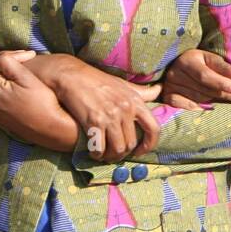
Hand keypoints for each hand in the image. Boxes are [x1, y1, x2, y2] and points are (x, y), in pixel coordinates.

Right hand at [22, 53, 160, 160]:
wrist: (71, 75)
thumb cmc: (97, 80)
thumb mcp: (123, 84)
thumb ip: (142, 91)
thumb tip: (159, 90)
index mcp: (136, 101)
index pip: (154, 128)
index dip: (150, 145)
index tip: (140, 151)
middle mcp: (126, 109)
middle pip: (131, 143)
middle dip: (123, 153)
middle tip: (114, 154)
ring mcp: (110, 116)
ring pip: (117, 149)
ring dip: (110, 157)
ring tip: (104, 155)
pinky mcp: (93, 121)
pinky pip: (99, 147)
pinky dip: (97, 154)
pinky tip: (93, 152)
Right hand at [160, 49, 230, 110]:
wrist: (174, 64)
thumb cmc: (197, 61)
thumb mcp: (209, 58)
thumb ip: (223, 66)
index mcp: (188, 60)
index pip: (206, 76)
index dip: (224, 84)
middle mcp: (175, 73)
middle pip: (204, 89)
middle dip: (226, 94)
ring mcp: (170, 85)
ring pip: (197, 98)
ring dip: (215, 101)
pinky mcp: (166, 95)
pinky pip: (183, 105)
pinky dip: (196, 107)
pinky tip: (209, 107)